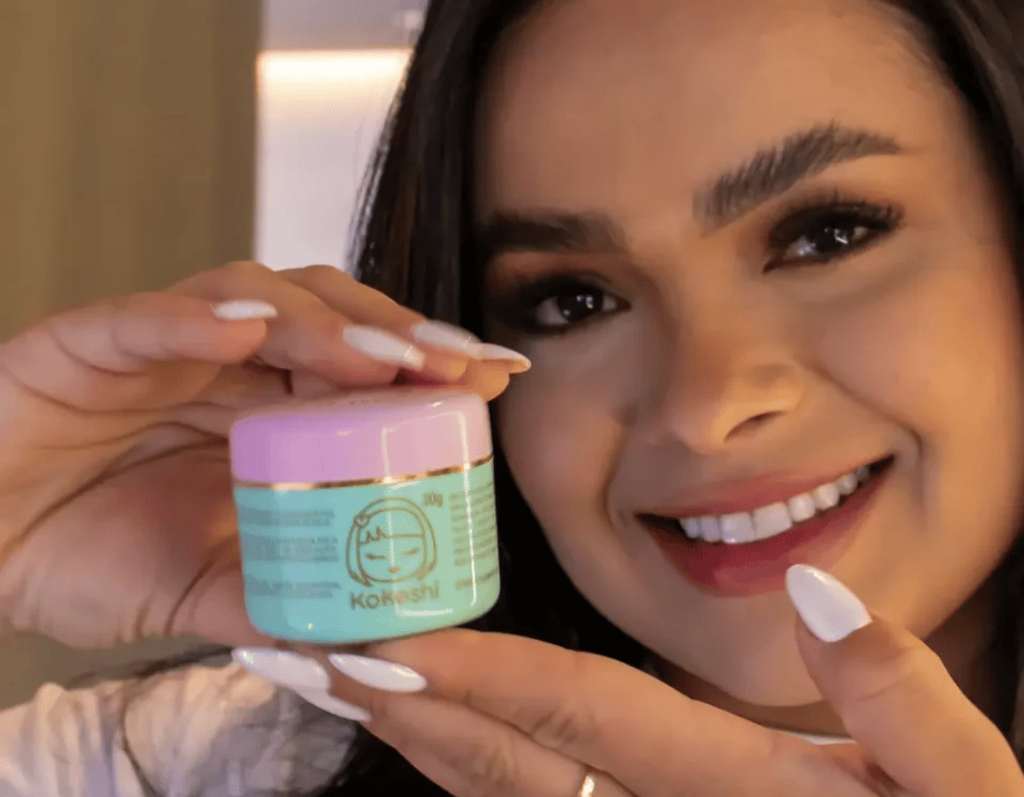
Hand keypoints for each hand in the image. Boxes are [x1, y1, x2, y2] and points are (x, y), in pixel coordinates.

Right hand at [0, 261, 525, 649]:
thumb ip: (279, 603)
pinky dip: (196, 320)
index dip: (428, 363)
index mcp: (264, 404)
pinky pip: (146, 318)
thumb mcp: (203, 587)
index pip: (360, 364)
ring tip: (377, 356)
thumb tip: (373, 644)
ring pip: (252, 298)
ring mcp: (162, 342)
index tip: (495, 379)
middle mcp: (226, 360)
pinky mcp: (86, 341)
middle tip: (459, 364)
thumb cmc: (87, 553)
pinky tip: (246, 332)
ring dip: (320, 322)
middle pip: (329, 313)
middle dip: (398, 332)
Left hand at [297, 565, 1021, 796]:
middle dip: (403, 705)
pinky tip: (416, 719)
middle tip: (307, 652)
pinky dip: (457, 761)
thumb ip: (905, 702)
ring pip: (497, 794)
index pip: (584, 716)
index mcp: (725, 786)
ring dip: (410, 734)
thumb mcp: (963, 789)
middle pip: (505, 764)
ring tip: (332, 676)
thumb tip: (820, 592)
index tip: (392, 640)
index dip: (484, 676)